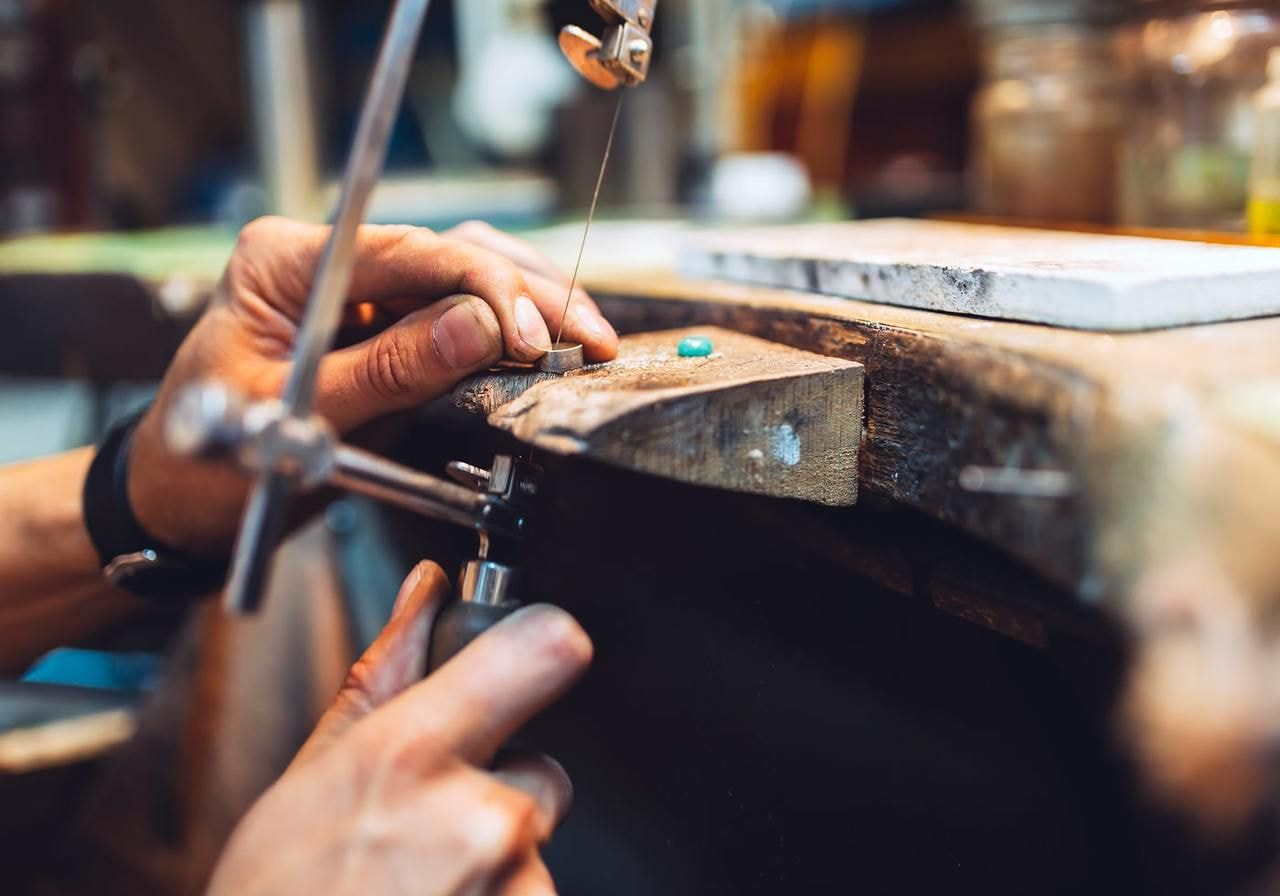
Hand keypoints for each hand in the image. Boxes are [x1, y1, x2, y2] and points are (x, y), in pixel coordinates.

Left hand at [128, 217, 617, 552]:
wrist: (183, 503)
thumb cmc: (209, 465)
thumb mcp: (295, 422)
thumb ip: (387, 371)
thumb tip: (478, 330)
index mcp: (286, 262)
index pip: (408, 250)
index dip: (482, 286)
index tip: (529, 334)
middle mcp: (329, 263)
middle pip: (451, 254)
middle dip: (529, 294)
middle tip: (587, 339)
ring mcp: (363, 295)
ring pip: (469, 276)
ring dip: (536, 307)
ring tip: (589, 341)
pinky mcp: (388, 330)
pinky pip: (461, 318)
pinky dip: (514, 332)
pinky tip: (556, 345)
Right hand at [207, 562, 593, 895]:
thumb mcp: (311, 777)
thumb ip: (386, 674)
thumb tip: (426, 591)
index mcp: (416, 754)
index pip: (544, 650)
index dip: (543, 645)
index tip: (532, 653)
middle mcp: (481, 819)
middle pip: (542, 770)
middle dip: (498, 794)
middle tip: (425, 834)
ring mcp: (514, 886)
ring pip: (534, 846)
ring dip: (494, 863)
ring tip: (417, 887)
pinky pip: (530, 895)